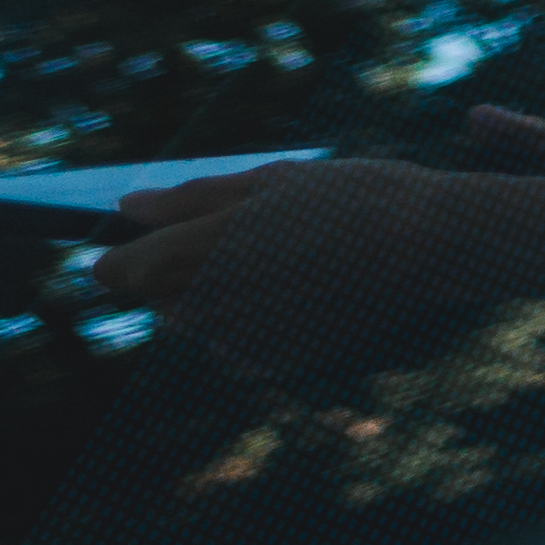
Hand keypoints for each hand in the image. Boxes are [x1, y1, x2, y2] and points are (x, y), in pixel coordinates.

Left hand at [93, 157, 500, 364]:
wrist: (429, 247)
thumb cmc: (352, 198)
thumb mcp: (271, 181)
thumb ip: (190, 199)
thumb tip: (128, 207)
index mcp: (191, 257)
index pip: (115, 269)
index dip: (129, 247)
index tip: (160, 229)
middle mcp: (204, 310)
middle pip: (159, 296)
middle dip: (185, 268)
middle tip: (253, 230)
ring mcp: (239, 344)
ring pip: (202, 320)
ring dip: (225, 293)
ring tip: (291, 255)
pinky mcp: (276, 363)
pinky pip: (243, 342)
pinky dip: (262, 318)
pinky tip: (310, 286)